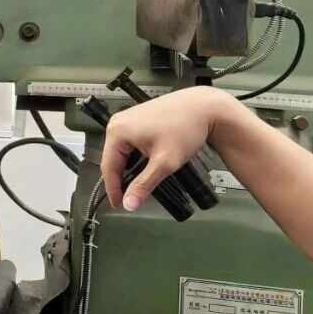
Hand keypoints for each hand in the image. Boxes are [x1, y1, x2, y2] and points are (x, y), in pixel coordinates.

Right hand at [100, 88, 228, 210]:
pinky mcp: (138, 119)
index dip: (113, 189)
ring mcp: (128, 119)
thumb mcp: (164, 162)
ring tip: (139, 184)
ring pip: (122, 152)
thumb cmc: (184, 129)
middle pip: (114, 158)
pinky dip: (136, 158)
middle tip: (131, 197)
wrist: (204, 108)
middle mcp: (118, 122)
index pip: (108, 167)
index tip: (118, 205)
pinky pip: (130, 143)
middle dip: (122, 179)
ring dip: (130, 168)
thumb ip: (144, 185)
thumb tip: (129, 205)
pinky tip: (146, 166)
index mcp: (117, 131)